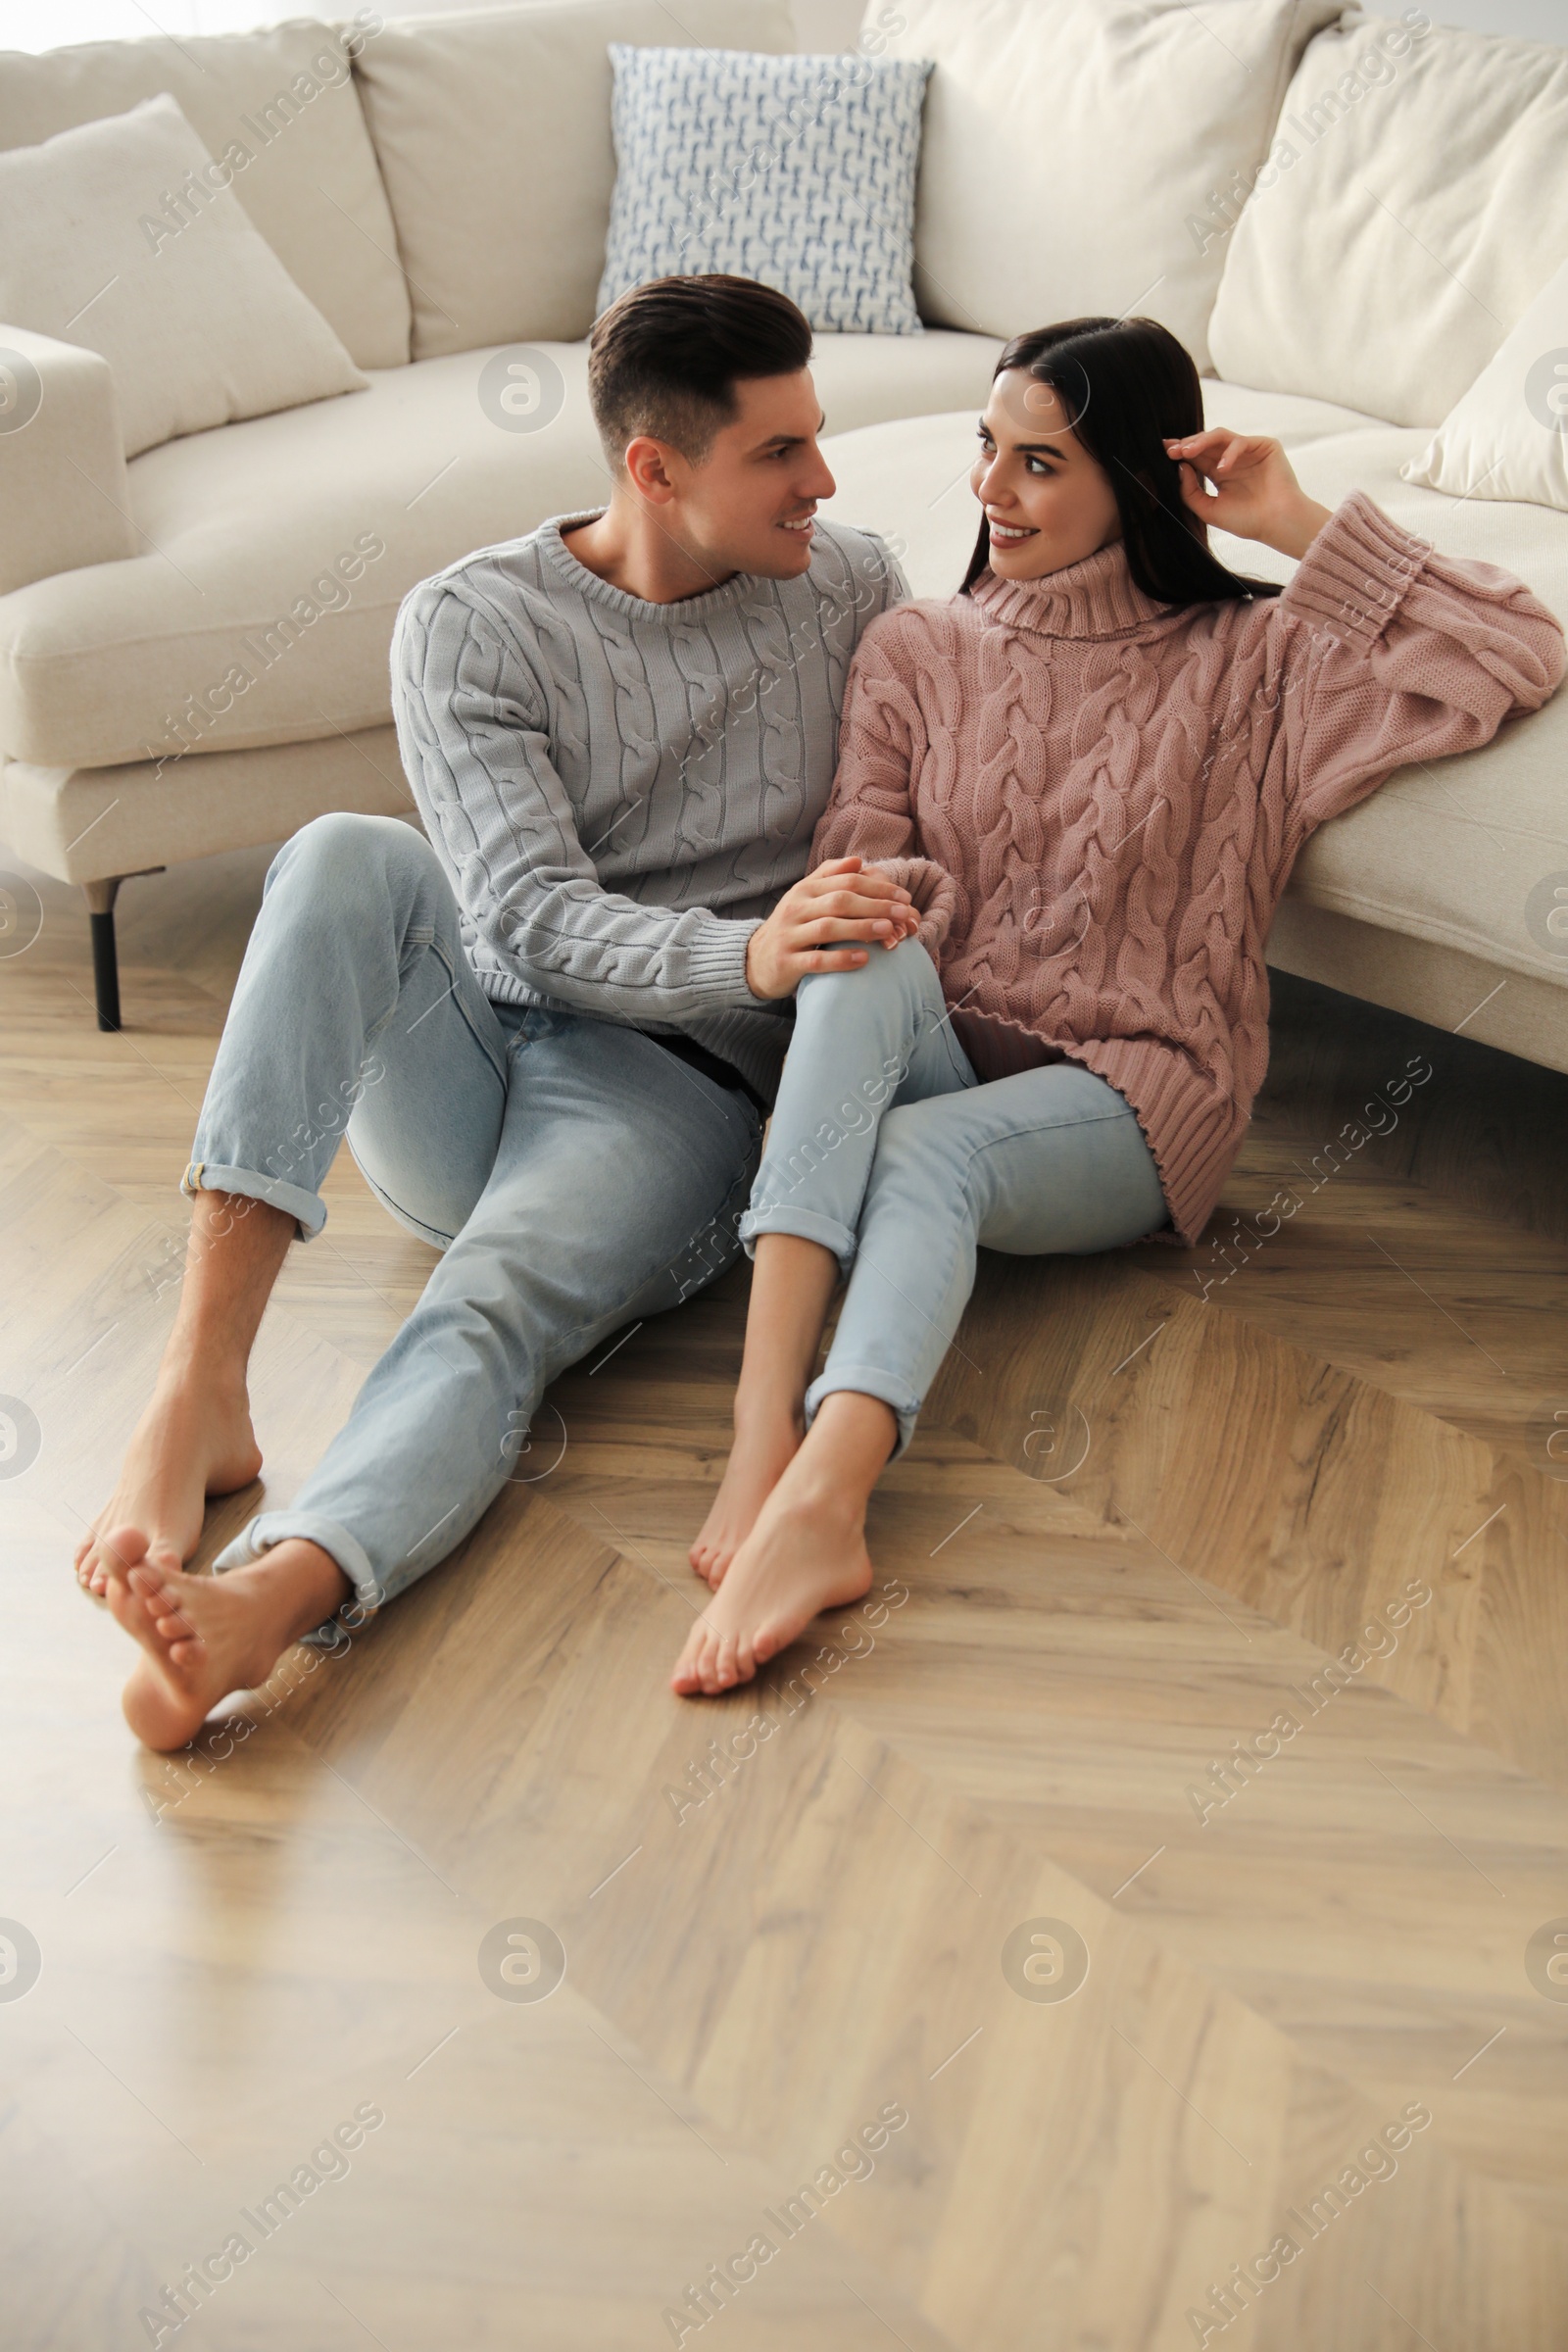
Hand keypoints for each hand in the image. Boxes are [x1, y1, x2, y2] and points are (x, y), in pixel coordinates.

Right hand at [745, 856, 919, 999]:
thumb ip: (830, 877)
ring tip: (887, 930)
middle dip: (875, 905)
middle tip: (902, 912)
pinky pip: (816, 960)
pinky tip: (863, 959)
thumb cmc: (792, 927)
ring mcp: (789, 936)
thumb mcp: (805, 897)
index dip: (877, 887)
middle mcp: (795, 909)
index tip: (903, 897)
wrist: (755, 960)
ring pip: (828, 927)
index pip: (845, 881)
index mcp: (804, 890)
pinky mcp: (787, 963)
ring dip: (861, 928)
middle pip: (840, 901)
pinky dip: (841, 959)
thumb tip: (859, 860)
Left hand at [1163, 428, 1332, 560]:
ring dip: (1202, 442)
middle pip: (1206, 444)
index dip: (1181, 452)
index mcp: (1220, 472)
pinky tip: (1221, 469)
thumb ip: (1190, 491)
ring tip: (1188, 453)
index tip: (1164, 452)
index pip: (1197, 457)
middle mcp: (1232, 459)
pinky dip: (1229, 453)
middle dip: (1187, 445)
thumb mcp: (1209, 509)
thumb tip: (1180, 467)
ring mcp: (1248, 451)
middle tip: (1172, 451)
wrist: (1276, 524)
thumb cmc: (1247, 521)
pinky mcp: (1265, 446)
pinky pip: (1241, 442)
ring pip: (1221, 436)